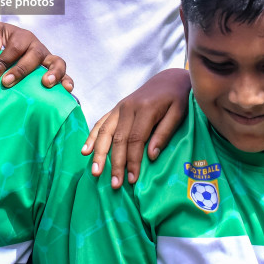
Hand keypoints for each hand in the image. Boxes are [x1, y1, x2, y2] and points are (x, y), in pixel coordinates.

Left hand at [0, 22, 73, 91]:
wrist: (1, 54)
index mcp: (22, 37)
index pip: (15, 47)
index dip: (3, 61)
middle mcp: (36, 47)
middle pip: (35, 55)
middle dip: (21, 70)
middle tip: (7, 82)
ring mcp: (47, 60)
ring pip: (57, 62)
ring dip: (53, 72)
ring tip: (46, 83)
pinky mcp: (53, 72)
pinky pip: (64, 75)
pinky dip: (67, 81)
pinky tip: (66, 89)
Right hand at [83, 69, 190, 188]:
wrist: (168, 79)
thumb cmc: (177, 98)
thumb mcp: (178, 113)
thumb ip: (164, 133)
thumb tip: (151, 156)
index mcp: (145, 109)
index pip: (135, 139)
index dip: (133, 161)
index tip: (133, 180)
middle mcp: (128, 108)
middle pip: (118, 139)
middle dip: (115, 163)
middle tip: (115, 184)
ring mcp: (119, 107)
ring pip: (105, 132)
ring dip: (98, 154)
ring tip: (95, 172)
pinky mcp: (115, 109)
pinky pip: (100, 123)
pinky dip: (91, 137)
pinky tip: (85, 151)